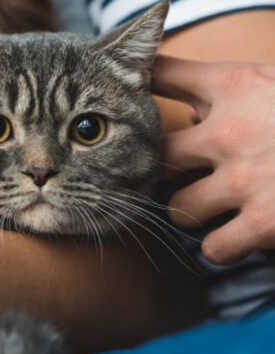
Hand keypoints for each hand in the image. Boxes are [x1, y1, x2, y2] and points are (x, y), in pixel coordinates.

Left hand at [153, 55, 274, 263]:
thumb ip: (236, 91)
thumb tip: (191, 105)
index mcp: (241, 86)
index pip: (167, 74)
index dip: (141, 80)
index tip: (122, 88)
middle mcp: (233, 129)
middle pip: (156, 155)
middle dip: (160, 172)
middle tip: (174, 178)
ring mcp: (247, 178)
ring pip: (178, 208)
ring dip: (189, 213)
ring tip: (207, 210)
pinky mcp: (267, 223)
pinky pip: (213, 247)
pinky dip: (220, 248)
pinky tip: (234, 238)